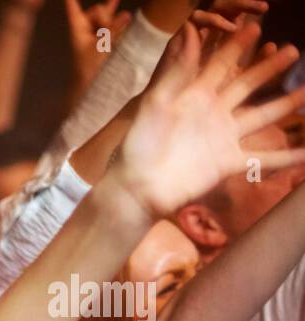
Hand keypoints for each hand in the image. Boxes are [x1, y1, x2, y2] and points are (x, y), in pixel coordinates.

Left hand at [117, 23, 304, 218]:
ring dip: (287, 104)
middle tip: (292, 50)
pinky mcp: (228, 162)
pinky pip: (263, 158)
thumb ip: (176, 70)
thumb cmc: (138, 145)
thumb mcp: (155, 104)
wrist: (137, 187)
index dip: (237, 47)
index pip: (221, 65)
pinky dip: (288, 156)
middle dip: (269, 68)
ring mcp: (223, 137)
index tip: (254, 27)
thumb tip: (188, 31)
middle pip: (248, 85)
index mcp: (194, 96)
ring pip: (262, 116)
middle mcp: (213, 113)